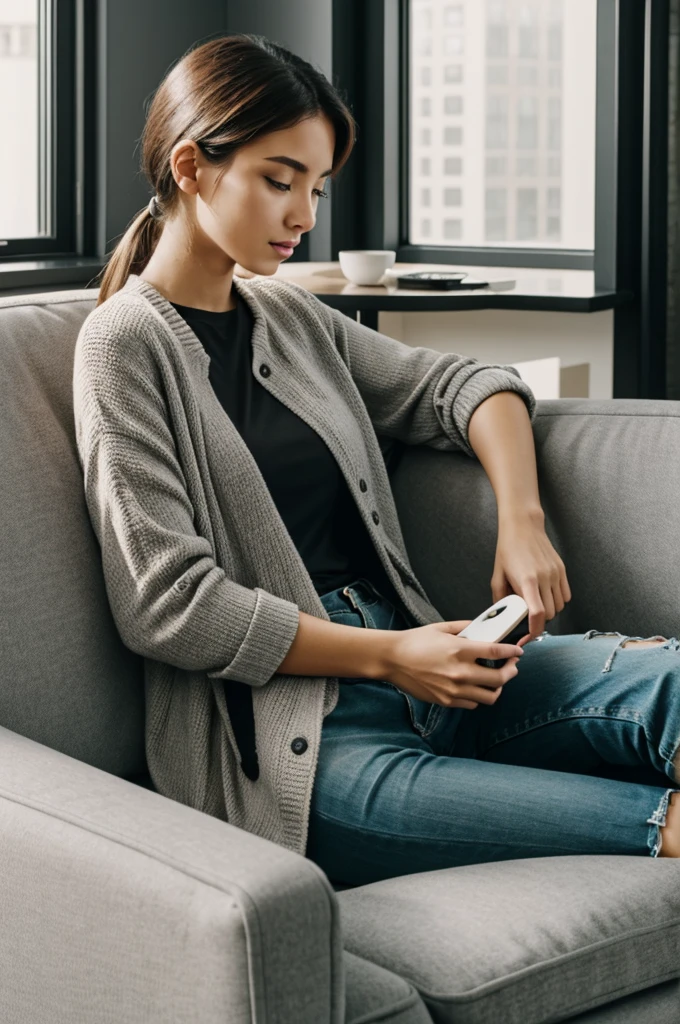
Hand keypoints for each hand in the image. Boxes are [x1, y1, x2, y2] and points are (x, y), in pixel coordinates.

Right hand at [384, 620, 523, 709]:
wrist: (392, 659)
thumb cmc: (414, 642)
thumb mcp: (441, 628)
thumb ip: (465, 628)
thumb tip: (483, 628)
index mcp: (460, 650)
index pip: (497, 652)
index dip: (512, 652)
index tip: (518, 651)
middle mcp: (460, 672)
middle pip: (500, 679)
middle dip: (511, 672)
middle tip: (512, 667)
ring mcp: (454, 690)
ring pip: (490, 696)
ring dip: (497, 688)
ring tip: (497, 680)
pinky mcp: (446, 701)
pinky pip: (473, 704)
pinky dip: (479, 696)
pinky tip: (476, 687)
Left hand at [491, 513, 571, 644]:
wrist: (523, 526)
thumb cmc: (508, 549)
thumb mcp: (497, 574)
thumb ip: (500, 598)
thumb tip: (503, 616)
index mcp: (527, 580)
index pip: (537, 613)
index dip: (534, 631)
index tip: (526, 638)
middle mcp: (544, 578)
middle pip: (549, 614)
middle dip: (538, 621)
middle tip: (527, 618)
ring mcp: (555, 573)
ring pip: (559, 607)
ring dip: (548, 612)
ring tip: (536, 604)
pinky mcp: (562, 570)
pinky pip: (566, 596)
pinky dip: (557, 601)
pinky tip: (546, 596)